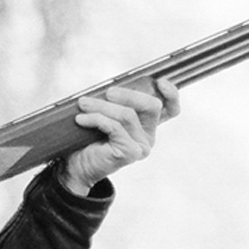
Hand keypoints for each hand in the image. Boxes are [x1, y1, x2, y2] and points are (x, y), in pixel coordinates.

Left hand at [58, 76, 181, 196]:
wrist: (77, 166)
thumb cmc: (89, 138)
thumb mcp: (106, 113)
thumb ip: (116, 100)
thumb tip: (113, 85)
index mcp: (147, 125)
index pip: (171, 110)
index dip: (172, 94)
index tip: (160, 82)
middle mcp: (149, 137)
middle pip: (151, 106)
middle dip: (128, 94)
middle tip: (107, 92)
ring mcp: (141, 146)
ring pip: (127, 115)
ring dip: (102, 106)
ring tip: (83, 104)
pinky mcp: (130, 153)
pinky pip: (114, 127)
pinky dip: (95, 118)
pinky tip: (81, 119)